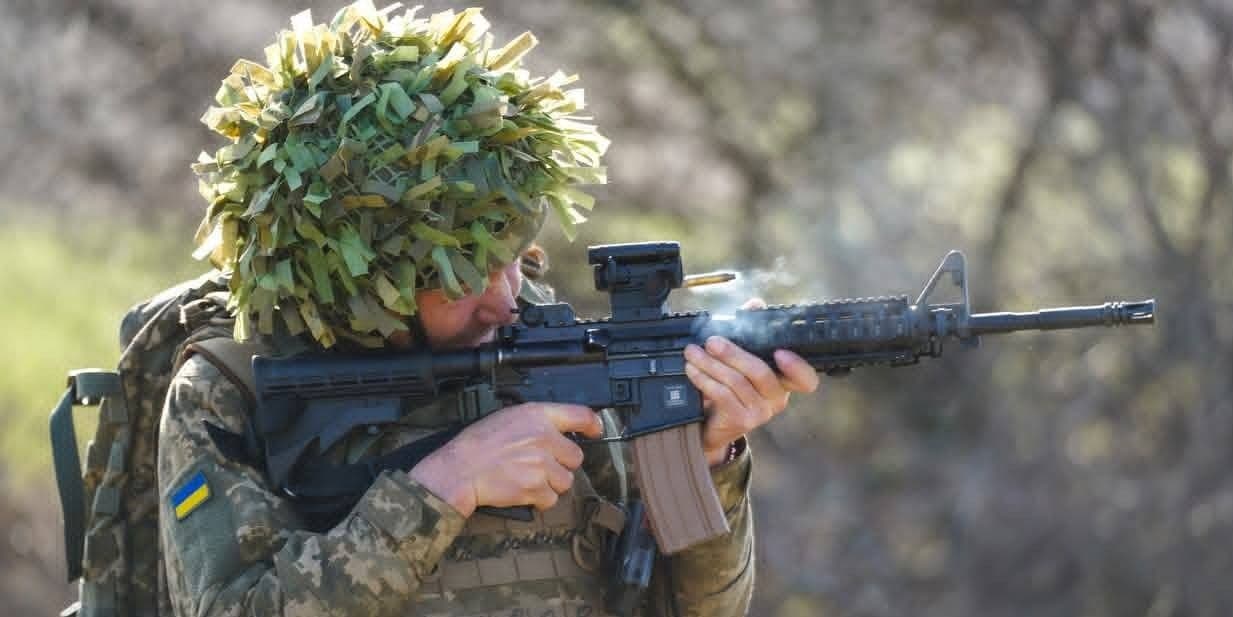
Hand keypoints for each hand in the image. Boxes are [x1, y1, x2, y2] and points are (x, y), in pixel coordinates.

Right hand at [408, 403, 602, 517]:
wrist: (459, 469)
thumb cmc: (478, 444)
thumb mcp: (508, 417)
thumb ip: (537, 421)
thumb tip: (559, 431)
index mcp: (537, 416)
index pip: (580, 415)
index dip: (593, 424)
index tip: (596, 431)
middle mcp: (544, 438)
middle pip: (576, 457)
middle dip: (561, 464)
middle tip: (540, 465)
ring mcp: (541, 465)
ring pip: (566, 481)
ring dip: (551, 484)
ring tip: (527, 478)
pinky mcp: (536, 488)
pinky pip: (551, 499)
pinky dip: (540, 499)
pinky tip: (522, 490)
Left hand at [684, 298, 819, 465]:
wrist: (714, 423)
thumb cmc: (732, 386)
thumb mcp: (742, 357)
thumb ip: (751, 330)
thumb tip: (756, 304)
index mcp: (784, 381)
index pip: (806, 380)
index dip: (798, 367)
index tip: (780, 353)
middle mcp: (777, 399)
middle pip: (761, 373)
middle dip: (733, 354)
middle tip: (712, 341)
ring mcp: (760, 412)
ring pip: (736, 382)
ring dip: (711, 364)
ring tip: (693, 352)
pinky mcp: (741, 420)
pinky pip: (722, 395)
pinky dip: (704, 379)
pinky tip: (692, 369)